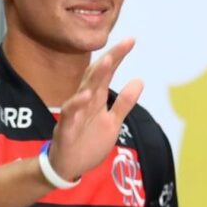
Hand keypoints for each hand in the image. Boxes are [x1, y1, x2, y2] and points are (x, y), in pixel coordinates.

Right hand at [49, 38, 143, 181]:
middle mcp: (85, 102)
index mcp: (96, 99)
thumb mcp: (112, 122)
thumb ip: (124, 102)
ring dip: (95, 76)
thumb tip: (140, 80)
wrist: (68, 166)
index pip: (107, 73)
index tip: (131, 40)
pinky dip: (77, 104)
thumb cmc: (87, 142)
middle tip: (124, 43)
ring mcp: (75, 114)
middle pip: (97, 76)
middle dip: (110, 59)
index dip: (118, 56)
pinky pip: (70, 115)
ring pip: (84, 90)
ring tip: (108, 61)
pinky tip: (86, 95)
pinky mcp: (66, 129)